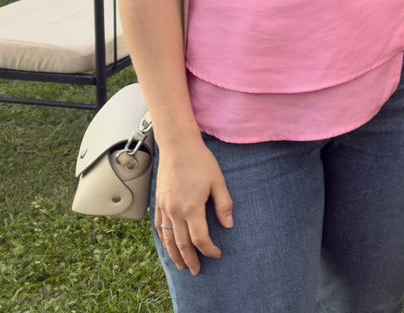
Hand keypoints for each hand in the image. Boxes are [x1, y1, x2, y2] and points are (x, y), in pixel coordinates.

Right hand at [153, 137, 233, 274]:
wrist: (178, 147)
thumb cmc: (201, 162)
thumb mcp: (218, 181)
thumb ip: (224, 205)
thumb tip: (228, 226)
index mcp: (192, 208)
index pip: (200, 238)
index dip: (209, 249)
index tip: (218, 253)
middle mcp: (175, 212)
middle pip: (182, 244)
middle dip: (191, 259)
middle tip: (198, 271)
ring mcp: (165, 208)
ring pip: (167, 239)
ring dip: (175, 255)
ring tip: (182, 266)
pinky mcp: (159, 203)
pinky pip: (159, 228)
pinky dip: (163, 241)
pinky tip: (168, 246)